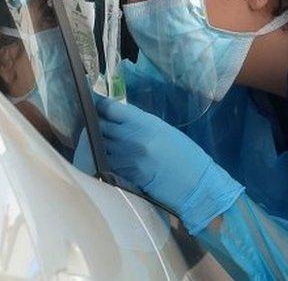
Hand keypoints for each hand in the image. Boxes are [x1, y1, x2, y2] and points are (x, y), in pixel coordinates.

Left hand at [96, 98, 243, 232]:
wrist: (196, 185)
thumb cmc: (186, 155)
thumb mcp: (164, 130)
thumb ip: (140, 123)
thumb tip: (119, 119)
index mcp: (144, 123)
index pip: (110, 108)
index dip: (98, 105)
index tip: (93, 103)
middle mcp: (131, 138)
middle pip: (100, 125)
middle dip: (95, 122)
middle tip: (91, 120)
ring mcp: (126, 158)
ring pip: (100, 145)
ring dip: (98, 141)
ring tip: (97, 138)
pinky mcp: (124, 175)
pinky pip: (106, 162)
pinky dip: (105, 158)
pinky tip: (107, 156)